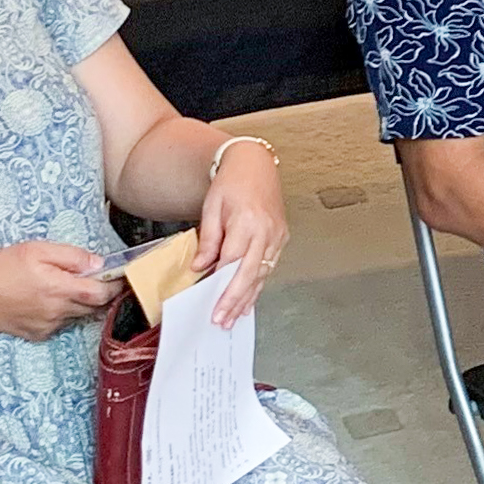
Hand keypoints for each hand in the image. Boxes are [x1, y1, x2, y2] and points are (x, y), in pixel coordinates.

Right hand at [0, 240, 120, 339]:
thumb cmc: (0, 268)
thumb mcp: (36, 249)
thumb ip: (71, 256)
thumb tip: (98, 263)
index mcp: (59, 289)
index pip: (103, 294)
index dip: (115, 285)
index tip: (119, 275)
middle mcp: (58, 312)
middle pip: (94, 306)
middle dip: (98, 291)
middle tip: (90, 275)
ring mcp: (48, 326)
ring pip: (78, 314)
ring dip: (79, 301)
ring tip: (60, 284)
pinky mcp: (38, 334)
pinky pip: (60, 323)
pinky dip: (61, 311)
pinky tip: (43, 299)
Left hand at [190, 140, 291, 325]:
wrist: (255, 164)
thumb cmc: (232, 182)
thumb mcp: (211, 207)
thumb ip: (209, 239)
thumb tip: (201, 267)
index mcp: (247, 221)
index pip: (232, 262)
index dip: (222, 287)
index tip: (212, 305)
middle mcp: (266, 231)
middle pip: (249, 273)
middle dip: (235, 300)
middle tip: (222, 320)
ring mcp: (277, 235)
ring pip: (261, 274)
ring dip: (247, 298)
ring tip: (233, 317)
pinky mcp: (281, 238)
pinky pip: (268, 267)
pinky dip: (257, 285)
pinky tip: (248, 299)